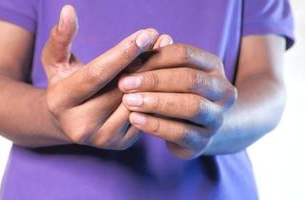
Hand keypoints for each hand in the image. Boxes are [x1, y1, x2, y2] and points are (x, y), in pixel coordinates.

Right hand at [41, 5, 171, 149]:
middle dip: (142, 61)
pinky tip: (160, 79)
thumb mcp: (55, 61)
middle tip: (159, 40)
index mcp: (61, 101)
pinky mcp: (120, 144)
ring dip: (152, 77)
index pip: (98, 74)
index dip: (123, 52)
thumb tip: (68, 10)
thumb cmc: (64, 85)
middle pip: (121, 88)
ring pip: (137, 102)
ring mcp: (102, 138)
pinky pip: (145, 116)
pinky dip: (155, 96)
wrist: (67, 122)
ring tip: (161, 55)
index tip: (147, 33)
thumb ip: (61, 37)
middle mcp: (80, 125)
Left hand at [118, 44, 236, 157]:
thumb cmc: (176, 94)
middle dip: (154, 80)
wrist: (196, 129)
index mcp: (213, 67)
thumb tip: (137, 44)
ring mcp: (217, 118)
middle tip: (124, 84)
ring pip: (191, 106)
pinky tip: (135, 119)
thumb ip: (156, 62)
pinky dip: (156, 125)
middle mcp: (223, 92)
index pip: (185, 54)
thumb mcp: (170, 75)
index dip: (155, 57)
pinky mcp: (204, 141)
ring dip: (156, 102)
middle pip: (190, 79)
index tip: (128, 64)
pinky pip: (181, 133)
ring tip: (128, 101)